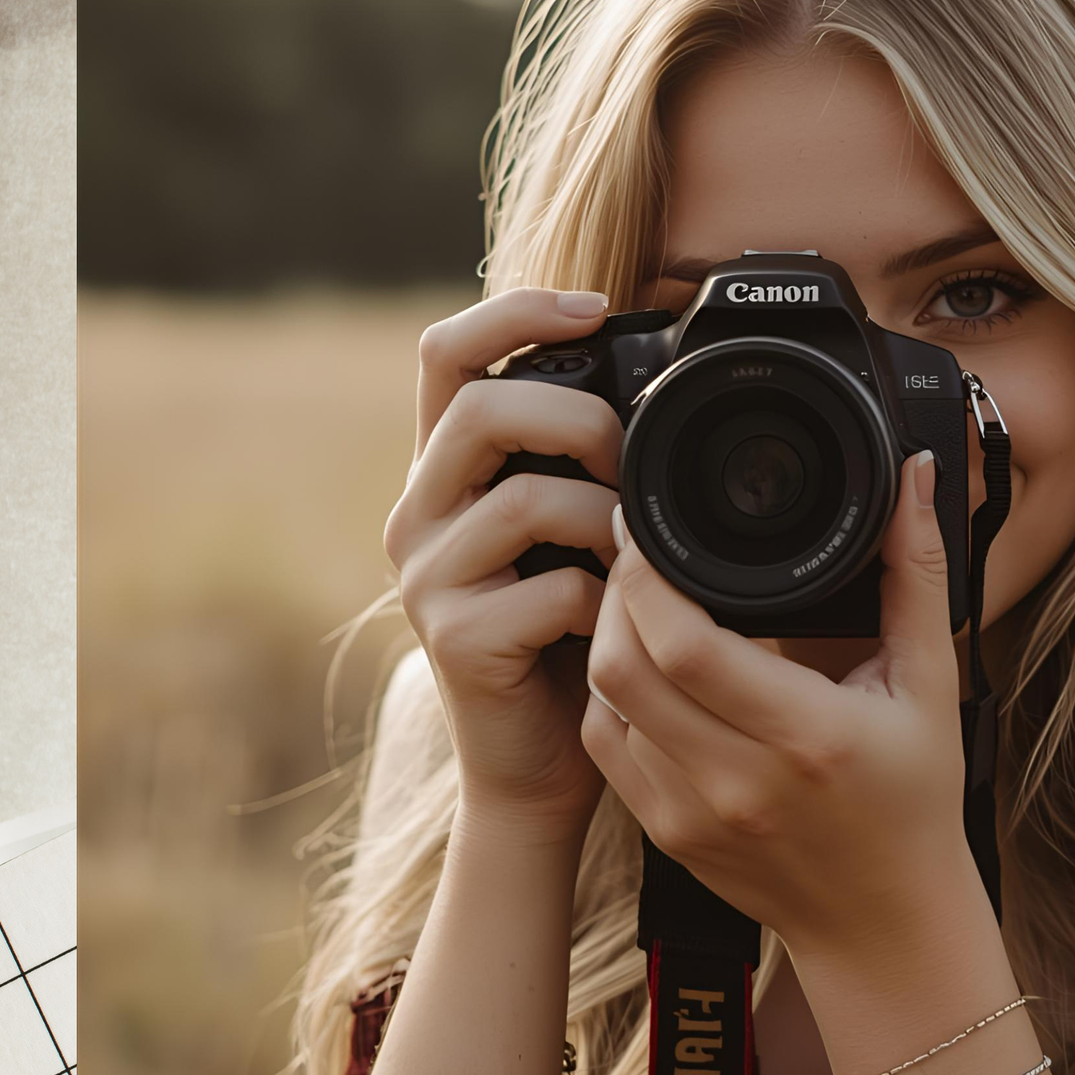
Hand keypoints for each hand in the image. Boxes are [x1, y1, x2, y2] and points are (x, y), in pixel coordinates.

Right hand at [384, 286, 621, 842]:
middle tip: (631, 462)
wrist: (541, 767)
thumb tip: (655, 388)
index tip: (594, 306)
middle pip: (479, 409)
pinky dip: (607, 599)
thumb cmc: (571, 638)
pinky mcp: (457, 642)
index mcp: (447, 472)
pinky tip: (618, 622)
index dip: (513, 311)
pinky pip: (552, 590)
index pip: (446, 352)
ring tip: (636, 555)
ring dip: (606, 519)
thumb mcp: (573, 531)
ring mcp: (430, 579)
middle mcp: (420, 514)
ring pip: (523, 500)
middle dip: (578, 420)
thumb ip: (582, 463)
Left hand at [581, 449, 978, 956]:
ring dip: (605, 639)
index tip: (647, 524)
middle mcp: (737, 782)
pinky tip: (636, 661)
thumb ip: (918, 572)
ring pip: (604, 703)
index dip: (647, 575)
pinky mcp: (665, 834)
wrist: (887, 925)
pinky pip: (606, 745)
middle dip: (614, 593)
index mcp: (806, 736)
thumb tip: (913, 473)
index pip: (687, 646)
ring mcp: (691, 815)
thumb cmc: (915, 801)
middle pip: (623, 667)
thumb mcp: (931, 683)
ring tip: (632, 595)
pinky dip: (608, 692)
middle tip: (633, 548)